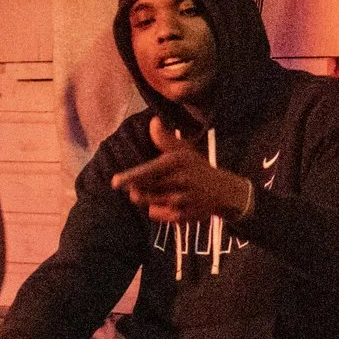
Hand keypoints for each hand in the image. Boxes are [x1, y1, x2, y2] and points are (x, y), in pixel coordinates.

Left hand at [111, 116, 254, 224]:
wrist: (223, 192)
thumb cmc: (196, 168)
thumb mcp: (184, 151)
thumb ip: (165, 139)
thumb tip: (153, 121)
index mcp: (177, 162)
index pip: (148, 171)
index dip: (130, 177)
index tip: (115, 182)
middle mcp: (179, 182)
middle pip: (144, 190)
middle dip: (135, 189)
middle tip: (134, 187)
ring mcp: (181, 201)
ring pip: (148, 202)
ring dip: (146, 198)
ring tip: (159, 191)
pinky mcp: (181, 217)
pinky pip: (155, 214)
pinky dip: (156, 209)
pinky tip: (168, 203)